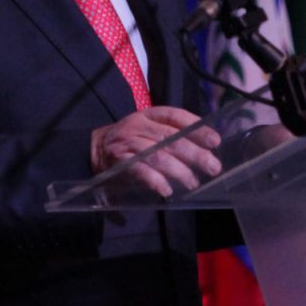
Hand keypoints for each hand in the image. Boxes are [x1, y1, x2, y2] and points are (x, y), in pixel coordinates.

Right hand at [89, 106, 222, 197]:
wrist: (91, 150)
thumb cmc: (127, 141)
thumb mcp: (147, 130)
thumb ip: (170, 135)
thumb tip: (205, 147)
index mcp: (148, 115)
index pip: (176, 116)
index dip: (196, 127)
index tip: (214, 140)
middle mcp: (139, 126)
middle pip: (171, 138)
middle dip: (195, 153)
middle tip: (212, 166)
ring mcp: (128, 144)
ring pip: (158, 155)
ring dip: (179, 170)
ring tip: (193, 182)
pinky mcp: (119, 162)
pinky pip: (140, 171)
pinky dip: (155, 180)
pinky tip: (167, 190)